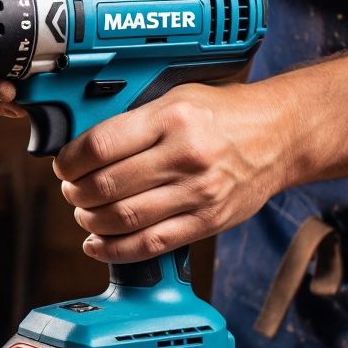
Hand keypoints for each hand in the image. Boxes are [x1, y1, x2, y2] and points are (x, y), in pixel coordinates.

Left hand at [52, 81, 300, 262]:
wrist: (282, 135)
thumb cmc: (225, 114)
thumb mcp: (176, 97)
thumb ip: (132, 119)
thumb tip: (82, 145)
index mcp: (172, 118)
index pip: (99, 147)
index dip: (70, 162)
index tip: (64, 166)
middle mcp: (184, 156)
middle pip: (106, 187)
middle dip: (75, 193)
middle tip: (72, 190)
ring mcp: (197, 193)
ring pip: (122, 219)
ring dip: (90, 220)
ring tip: (85, 212)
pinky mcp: (207, 221)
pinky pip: (150, 244)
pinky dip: (114, 250)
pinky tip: (97, 244)